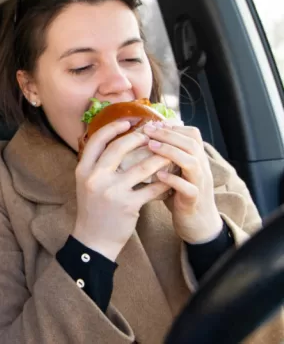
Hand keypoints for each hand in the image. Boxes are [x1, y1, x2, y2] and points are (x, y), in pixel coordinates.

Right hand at [73, 120, 172, 260]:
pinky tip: (171, 177)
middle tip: (151, 134)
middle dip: (138, 138)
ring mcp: (112, 192)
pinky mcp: (128, 205)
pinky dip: (164, 181)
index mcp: (83, 170)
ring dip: (158, 158)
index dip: (112, 128)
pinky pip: (151, 188)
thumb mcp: (86, 184)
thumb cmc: (92, 209)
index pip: (96, 141)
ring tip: (168, 153)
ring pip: (141, 167)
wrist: (93, 240)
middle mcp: (95, 178)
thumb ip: (96, 165)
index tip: (127, 123)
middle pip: (119, 148)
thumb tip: (112, 141)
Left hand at [144, 122, 223, 243]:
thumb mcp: (176, 172)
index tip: (152, 124)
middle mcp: (201, 168)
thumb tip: (146, 138)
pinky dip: (173, 180)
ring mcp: (199, 184)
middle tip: (147, 130)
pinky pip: (188, 187)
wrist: (197, 223)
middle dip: (168, 134)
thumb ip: (167, 157)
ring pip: (192, 162)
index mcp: (196, 159)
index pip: (192, 134)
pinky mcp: (194, 200)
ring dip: (171, 152)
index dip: (173, 127)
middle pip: (191, 143)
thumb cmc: (180, 195)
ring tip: (151, 146)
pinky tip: (158, 175)